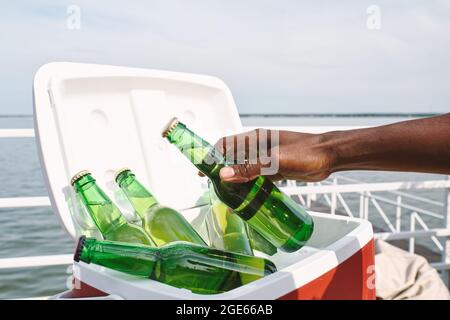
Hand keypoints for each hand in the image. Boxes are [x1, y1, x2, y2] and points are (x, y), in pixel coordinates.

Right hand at [201, 129, 337, 182]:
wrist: (330, 155)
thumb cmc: (306, 152)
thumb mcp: (275, 160)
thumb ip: (250, 168)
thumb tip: (224, 174)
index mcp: (256, 139)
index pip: (226, 144)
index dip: (212, 156)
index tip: (203, 170)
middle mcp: (260, 147)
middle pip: (234, 158)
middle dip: (222, 170)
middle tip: (214, 186)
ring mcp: (268, 158)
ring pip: (246, 169)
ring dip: (236, 180)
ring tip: (228, 194)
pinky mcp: (277, 169)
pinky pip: (258, 178)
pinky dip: (251, 186)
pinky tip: (247, 197)